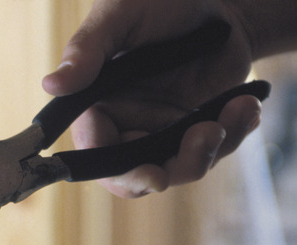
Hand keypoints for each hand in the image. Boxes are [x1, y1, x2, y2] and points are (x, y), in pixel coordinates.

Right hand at [42, 0, 260, 196]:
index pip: (95, 150)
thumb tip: (51, 85)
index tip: (149, 172)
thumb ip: (86, 51)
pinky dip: (234, 135)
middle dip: (164, 171)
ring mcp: (163, 130)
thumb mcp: (119, 16)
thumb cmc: (160, 1)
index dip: (116, 169)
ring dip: (206, 152)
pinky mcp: (197, 128)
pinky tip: (245, 105)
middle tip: (188, 154)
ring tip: (231, 113)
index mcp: (98, 104)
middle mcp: (127, 124)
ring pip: (177, 169)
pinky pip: (213, 151)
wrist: (219, 2)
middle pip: (134, 174)